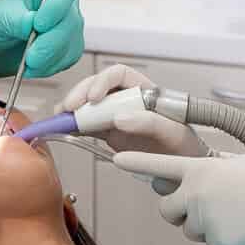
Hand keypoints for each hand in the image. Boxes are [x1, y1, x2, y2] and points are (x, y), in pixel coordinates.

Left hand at [0, 0, 84, 78]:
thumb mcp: (0, 16)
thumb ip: (17, 19)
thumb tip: (31, 24)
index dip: (57, 6)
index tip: (39, 24)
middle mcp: (64, 4)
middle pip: (71, 21)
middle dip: (50, 43)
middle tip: (31, 57)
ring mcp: (70, 26)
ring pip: (71, 43)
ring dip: (48, 59)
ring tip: (27, 64)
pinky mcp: (71, 47)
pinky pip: (68, 59)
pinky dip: (50, 67)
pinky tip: (33, 68)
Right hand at [57, 64, 206, 157]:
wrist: (183, 170)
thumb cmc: (184, 146)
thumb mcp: (173, 132)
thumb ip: (149, 122)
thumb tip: (119, 118)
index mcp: (143, 90)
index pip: (119, 74)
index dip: (103, 81)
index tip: (94, 97)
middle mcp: (126, 100)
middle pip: (97, 87)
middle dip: (80, 94)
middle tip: (70, 108)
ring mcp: (115, 116)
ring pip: (88, 105)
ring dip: (72, 110)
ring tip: (60, 118)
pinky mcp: (108, 133)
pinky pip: (87, 126)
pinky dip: (73, 127)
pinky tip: (63, 129)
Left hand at [113, 151, 244, 244]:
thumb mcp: (237, 165)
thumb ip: (211, 170)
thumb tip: (199, 177)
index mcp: (199, 169)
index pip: (158, 165)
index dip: (136, 163)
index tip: (115, 159)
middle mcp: (194, 194)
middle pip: (167, 209)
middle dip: (179, 211)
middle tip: (203, 208)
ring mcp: (203, 220)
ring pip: (188, 229)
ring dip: (204, 226)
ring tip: (235, 215)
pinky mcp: (216, 243)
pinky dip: (224, 241)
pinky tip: (244, 230)